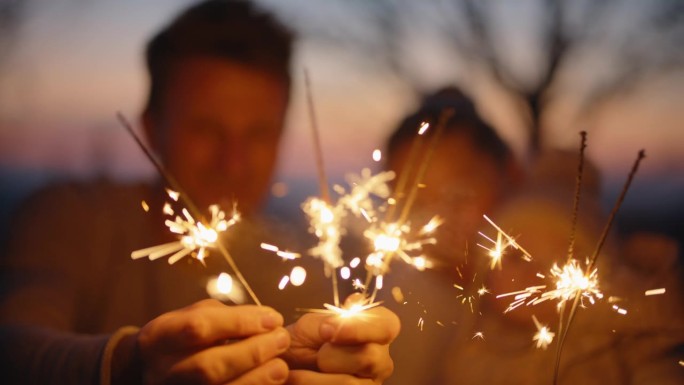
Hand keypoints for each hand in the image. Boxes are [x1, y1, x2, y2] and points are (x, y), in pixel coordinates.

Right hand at [134, 299, 290, 384]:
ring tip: (281, 366)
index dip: (240, 323)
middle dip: (252, 352)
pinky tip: (269, 384)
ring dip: (255, 379)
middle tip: (282, 340)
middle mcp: (162, 370)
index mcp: (159, 337)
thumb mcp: (192, 317)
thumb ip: (226, 316)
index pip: (199, 327)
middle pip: (209, 366)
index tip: (273, 318)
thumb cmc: (182, 338)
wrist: (149, 373)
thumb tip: (268, 319)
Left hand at [283, 295, 400, 383]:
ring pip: (352, 383)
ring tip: (300, 372)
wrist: (285, 367)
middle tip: (316, 354)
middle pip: (370, 356)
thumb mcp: (315, 324)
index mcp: (376, 332)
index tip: (326, 330)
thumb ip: (336, 317)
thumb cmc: (302, 343)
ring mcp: (371, 383)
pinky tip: (300, 379)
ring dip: (318, 377)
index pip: (387, 325)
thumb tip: (355, 302)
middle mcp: (381, 359)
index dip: (359, 327)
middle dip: (332, 355)